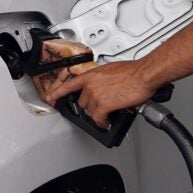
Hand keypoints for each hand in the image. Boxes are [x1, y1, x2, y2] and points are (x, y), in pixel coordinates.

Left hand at [43, 60, 157, 128]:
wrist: (143, 75)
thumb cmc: (133, 71)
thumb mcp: (110, 70)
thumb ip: (101, 79)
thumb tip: (103, 85)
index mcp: (90, 75)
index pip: (69, 85)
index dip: (57, 92)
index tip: (50, 97)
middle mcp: (90, 85)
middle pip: (82, 102)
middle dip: (91, 106)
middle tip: (101, 107)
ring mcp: (95, 95)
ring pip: (90, 111)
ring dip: (98, 115)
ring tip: (106, 115)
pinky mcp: (103, 105)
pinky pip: (98, 118)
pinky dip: (102, 123)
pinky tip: (106, 123)